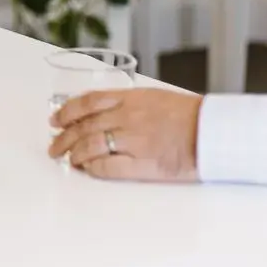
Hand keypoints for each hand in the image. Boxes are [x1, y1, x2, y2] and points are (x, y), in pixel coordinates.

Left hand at [48, 88, 202, 181]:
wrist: (212, 131)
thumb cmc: (188, 114)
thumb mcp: (154, 97)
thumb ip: (128, 102)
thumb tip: (104, 111)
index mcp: (129, 98)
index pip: (87, 102)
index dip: (66, 111)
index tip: (55, 118)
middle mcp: (126, 117)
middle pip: (84, 126)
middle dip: (64, 136)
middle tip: (54, 145)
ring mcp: (132, 141)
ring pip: (91, 146)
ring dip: (74, 153)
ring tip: (67, 159)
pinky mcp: (141, 164)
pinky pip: (108, 167)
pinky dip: (93, 168)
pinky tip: (87, 169)